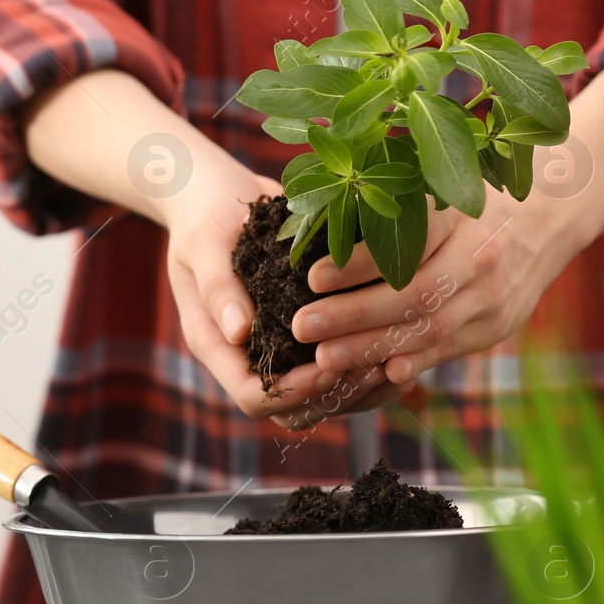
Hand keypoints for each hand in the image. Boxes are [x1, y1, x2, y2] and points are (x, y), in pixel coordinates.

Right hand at [157, 158, 411, 422]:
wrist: (214, 194)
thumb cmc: (204, 215)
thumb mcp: (205, 243)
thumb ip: (218, 287)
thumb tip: (239, 332)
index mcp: (216, 343)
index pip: (255, 395)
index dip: (295, 390)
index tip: (331, 364)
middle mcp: (245, 356)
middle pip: (292, 409)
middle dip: (336, 394)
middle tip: (377, 365)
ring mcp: (274, 349)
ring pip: (319, 399)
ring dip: (358, 389)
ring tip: (396, 362)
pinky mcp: (300, 335)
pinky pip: (335, 370)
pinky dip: (365, 368)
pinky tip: (399, 348)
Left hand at [290, 185, 587, 386]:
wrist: (546, 220)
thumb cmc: (465, 202)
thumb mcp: (436, 189)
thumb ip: (388, 206)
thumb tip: (312, 222)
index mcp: (458, 215)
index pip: (406, 241)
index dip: (359, 262)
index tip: (313, 276)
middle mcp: (479, 256)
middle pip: (413, 294)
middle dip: (352, 316)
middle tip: (301, 327)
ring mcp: (491, 296)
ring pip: (428, 329)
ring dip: (371, 349)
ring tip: (323, 359)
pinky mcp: (494, 327)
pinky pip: (447, 351)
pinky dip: (410, 364)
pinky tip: (374, 376)